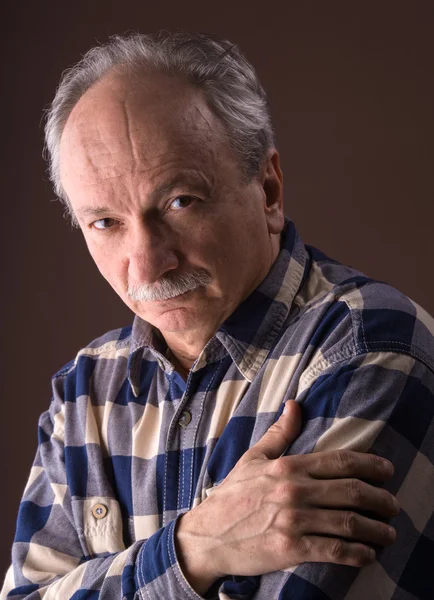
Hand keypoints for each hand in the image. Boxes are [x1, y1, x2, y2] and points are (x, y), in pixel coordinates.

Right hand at [175, 400, 398, 594]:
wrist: (207, 535)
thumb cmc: (232, 496)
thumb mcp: (253, 458)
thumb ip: (279, 433)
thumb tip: (295, 404)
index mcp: (288, 466)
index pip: (340, 461)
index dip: (370, 465)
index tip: (388, 471)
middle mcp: (294, 490)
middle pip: (352, 491)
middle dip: (381, 499)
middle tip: (394, 506)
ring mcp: (293, 520)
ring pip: (349, 522)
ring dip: (376, 529)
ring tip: (388, 534)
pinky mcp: (291, 548)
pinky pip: (334, 551)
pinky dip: (357, 554)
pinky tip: (367, 555)